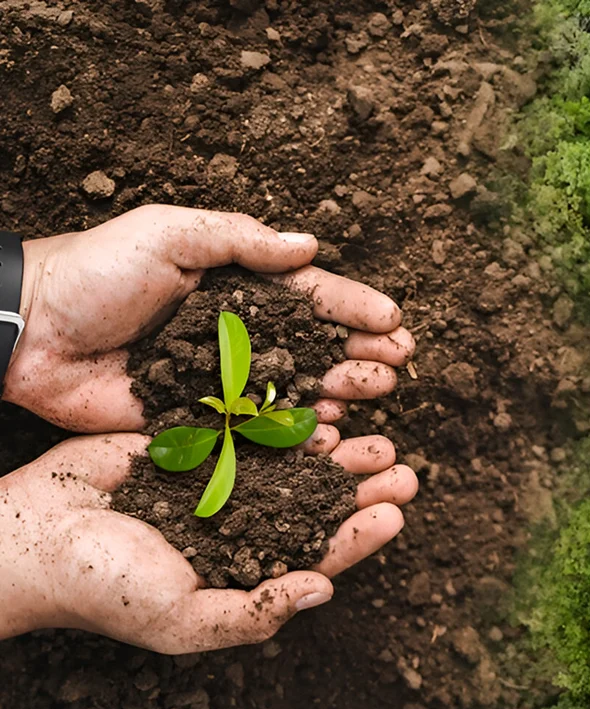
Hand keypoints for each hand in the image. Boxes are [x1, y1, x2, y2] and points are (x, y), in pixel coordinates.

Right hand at [0, 432, 417, 652]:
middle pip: (315, 504)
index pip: (316, 555)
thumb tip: (324, 591)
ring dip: (333, 450)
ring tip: (373, 432)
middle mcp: (240, 526)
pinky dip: (284, 418)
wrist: (31, 536)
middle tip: (402, 465)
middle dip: (358, 486)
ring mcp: (219, 482)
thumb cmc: (103, 589)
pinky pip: (250, 427)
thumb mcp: (181, 617)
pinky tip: (317, 406)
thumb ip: (254, 611)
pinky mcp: (195, 443)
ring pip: (291, 463)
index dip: (359, 535)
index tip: (396, 511)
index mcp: (243, 571)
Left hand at [6, 205, 414, 431]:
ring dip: (340, 393)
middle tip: (395, 366)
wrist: (31, 333)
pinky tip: (327, 436)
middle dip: (361, 354)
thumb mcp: (170, 233)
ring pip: (296, 391)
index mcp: (237, 287)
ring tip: (371, 396)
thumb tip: (310, 247)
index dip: (355, 308)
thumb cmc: (97, 272)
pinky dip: (295, 435)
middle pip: (316, 347)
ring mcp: (222, 381)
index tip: (395, 321)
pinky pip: (258, 431)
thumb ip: (240, 240)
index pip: (309, 297)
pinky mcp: (200, 422)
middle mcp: (239, 335)